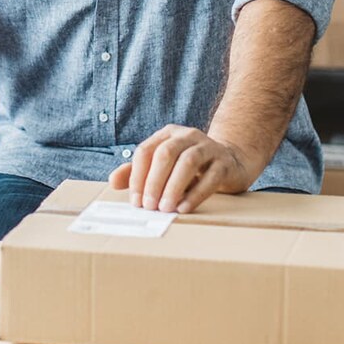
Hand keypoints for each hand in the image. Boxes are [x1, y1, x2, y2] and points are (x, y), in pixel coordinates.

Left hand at [106, 125, 253, 213]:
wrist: (231, 163)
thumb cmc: (188, 168)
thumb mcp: (161, 167)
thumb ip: (137, 173)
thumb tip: (112, 182)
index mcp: (167, 135)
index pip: (145, 151)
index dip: (137, 176)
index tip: (135, 201)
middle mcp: (187, 136)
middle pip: (165, 154)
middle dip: (154, 182)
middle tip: (149, 206)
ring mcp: (208, 147)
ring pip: (188, 162)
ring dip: (173, 187)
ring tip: (165, 208)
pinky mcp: (225, 163)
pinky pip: (210, 177)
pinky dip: (195, 194)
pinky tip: (184, 208)